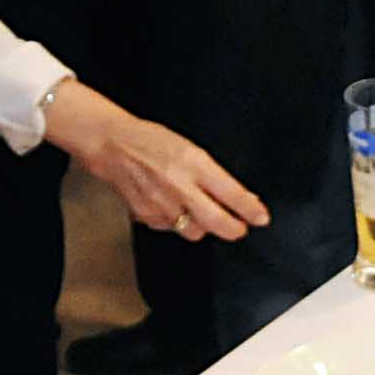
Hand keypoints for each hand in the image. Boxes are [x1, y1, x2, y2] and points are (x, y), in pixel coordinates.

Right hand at [40, 82, 268, 236]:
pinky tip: (174, 208)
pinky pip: (172, 229)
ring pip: (195, 232)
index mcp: (194, 163)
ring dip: (204, 227)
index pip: (232, 194)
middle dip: (235, 230)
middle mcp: (180, 186)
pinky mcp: (148, 217)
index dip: (250, 210)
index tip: (261, 217)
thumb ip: (213, 175)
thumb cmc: (152, 142)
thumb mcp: (190, 148)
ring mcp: (162, 204)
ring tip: (204, 215)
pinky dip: (178, 223)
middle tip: (241, 228)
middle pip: (217, 222)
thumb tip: (239, 197)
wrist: (113, 146)